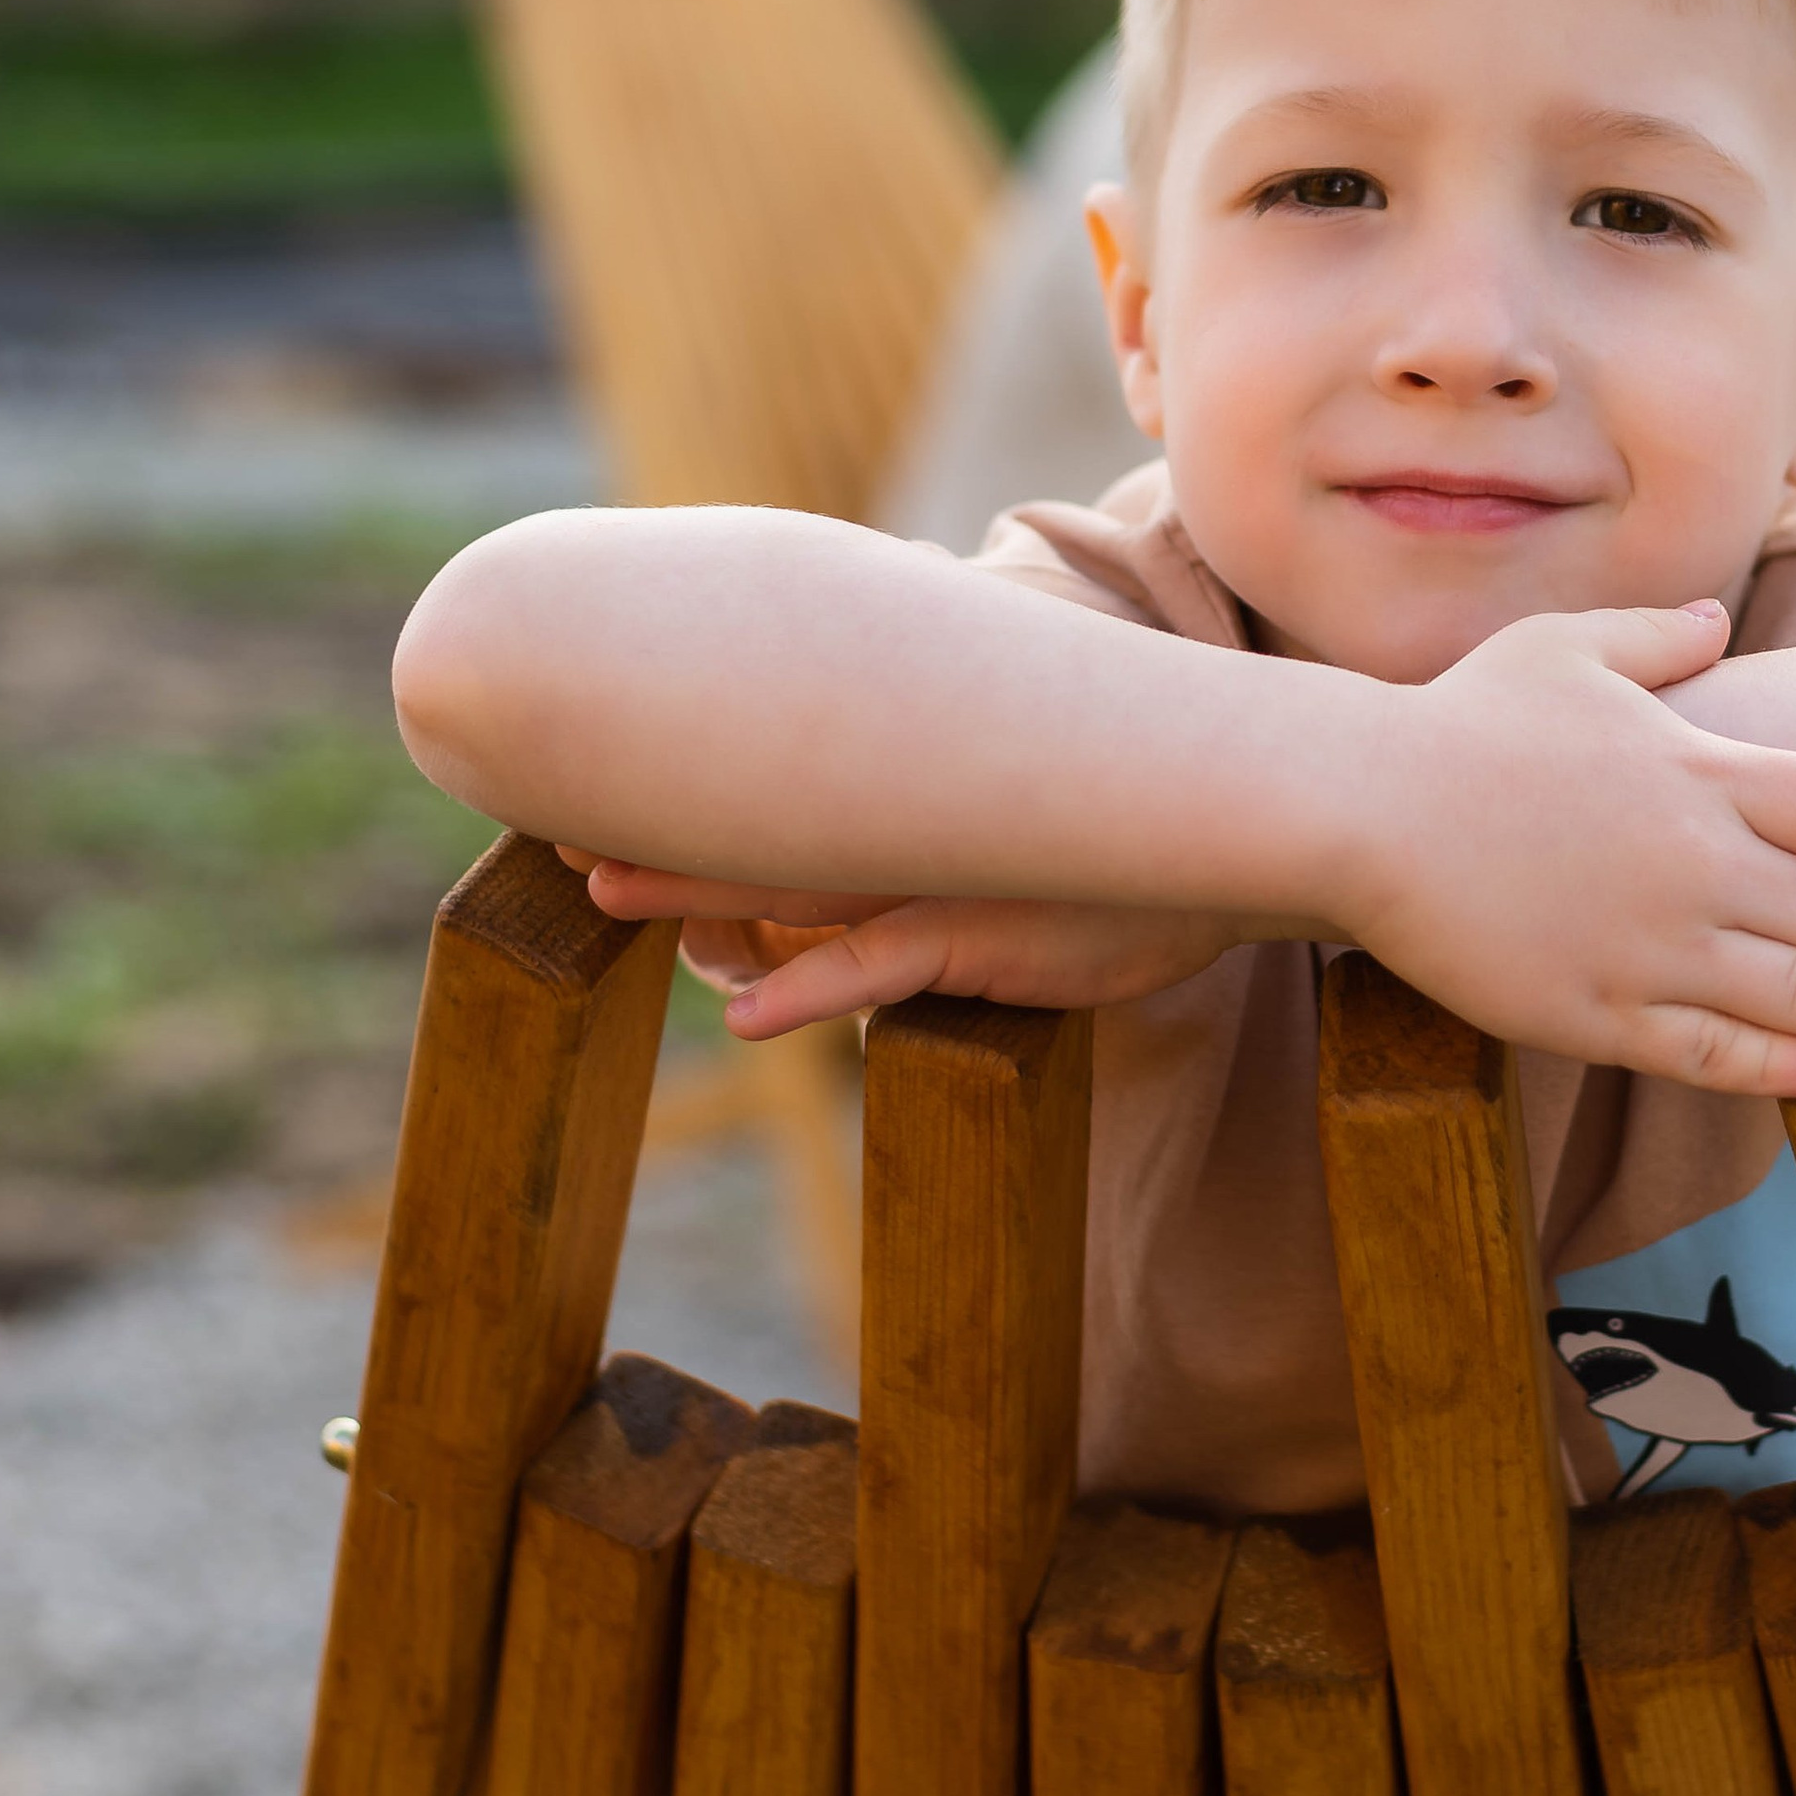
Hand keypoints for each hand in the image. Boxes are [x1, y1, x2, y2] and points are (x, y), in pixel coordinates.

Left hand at [567, 856, 1246, 1029]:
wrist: (1246, 843)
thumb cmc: (1128, 853)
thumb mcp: (1025, 826)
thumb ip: (941, 833)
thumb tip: (865, 865)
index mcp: (918, 799)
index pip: (783, 788)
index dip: (689, 788)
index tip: (592, 783)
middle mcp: (917, 829)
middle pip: (761, 823)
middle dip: (659, 827)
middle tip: (549, 816)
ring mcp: (947, 881)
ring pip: (798, 884)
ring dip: (700, 890)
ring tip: (603, 888)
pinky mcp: (985, 939)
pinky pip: (880, 967)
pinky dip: (809, 990)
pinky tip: (742, 1012)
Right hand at [1340, 603, 1795, 1097]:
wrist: (1361, 807)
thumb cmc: (1462, 720)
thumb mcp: (1566, 647)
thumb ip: (1659, 640)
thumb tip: (1718, 624)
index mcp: (1702, 770)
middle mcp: (1696, 861)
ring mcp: (1650, 944)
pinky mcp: (1593, 1010)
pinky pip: (1710, 1050)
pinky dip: (1781, 1068)